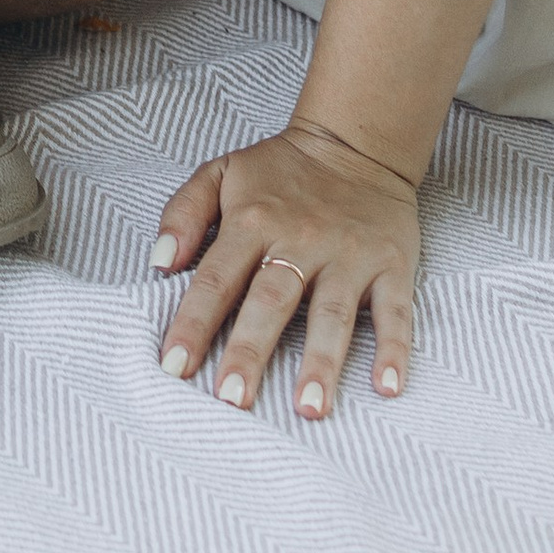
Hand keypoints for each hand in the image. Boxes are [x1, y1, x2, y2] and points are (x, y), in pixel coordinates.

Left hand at [151, 118, 419, 417]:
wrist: (355, 144)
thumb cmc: (280, 171)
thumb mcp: (221, 173)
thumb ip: (183, 213)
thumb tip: (159, 263)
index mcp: (252, 221)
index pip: (216, 279)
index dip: (194, 323)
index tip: (174, 368)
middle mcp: (301, 240)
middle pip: (271, 302)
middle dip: (250, 351)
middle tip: (233, 400)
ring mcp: (349, 255)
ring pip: (332, 314)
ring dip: (321, 361)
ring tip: (308, 408)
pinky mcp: (391, 265)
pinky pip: (395, 311)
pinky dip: (394, 348)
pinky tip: (387, 386)